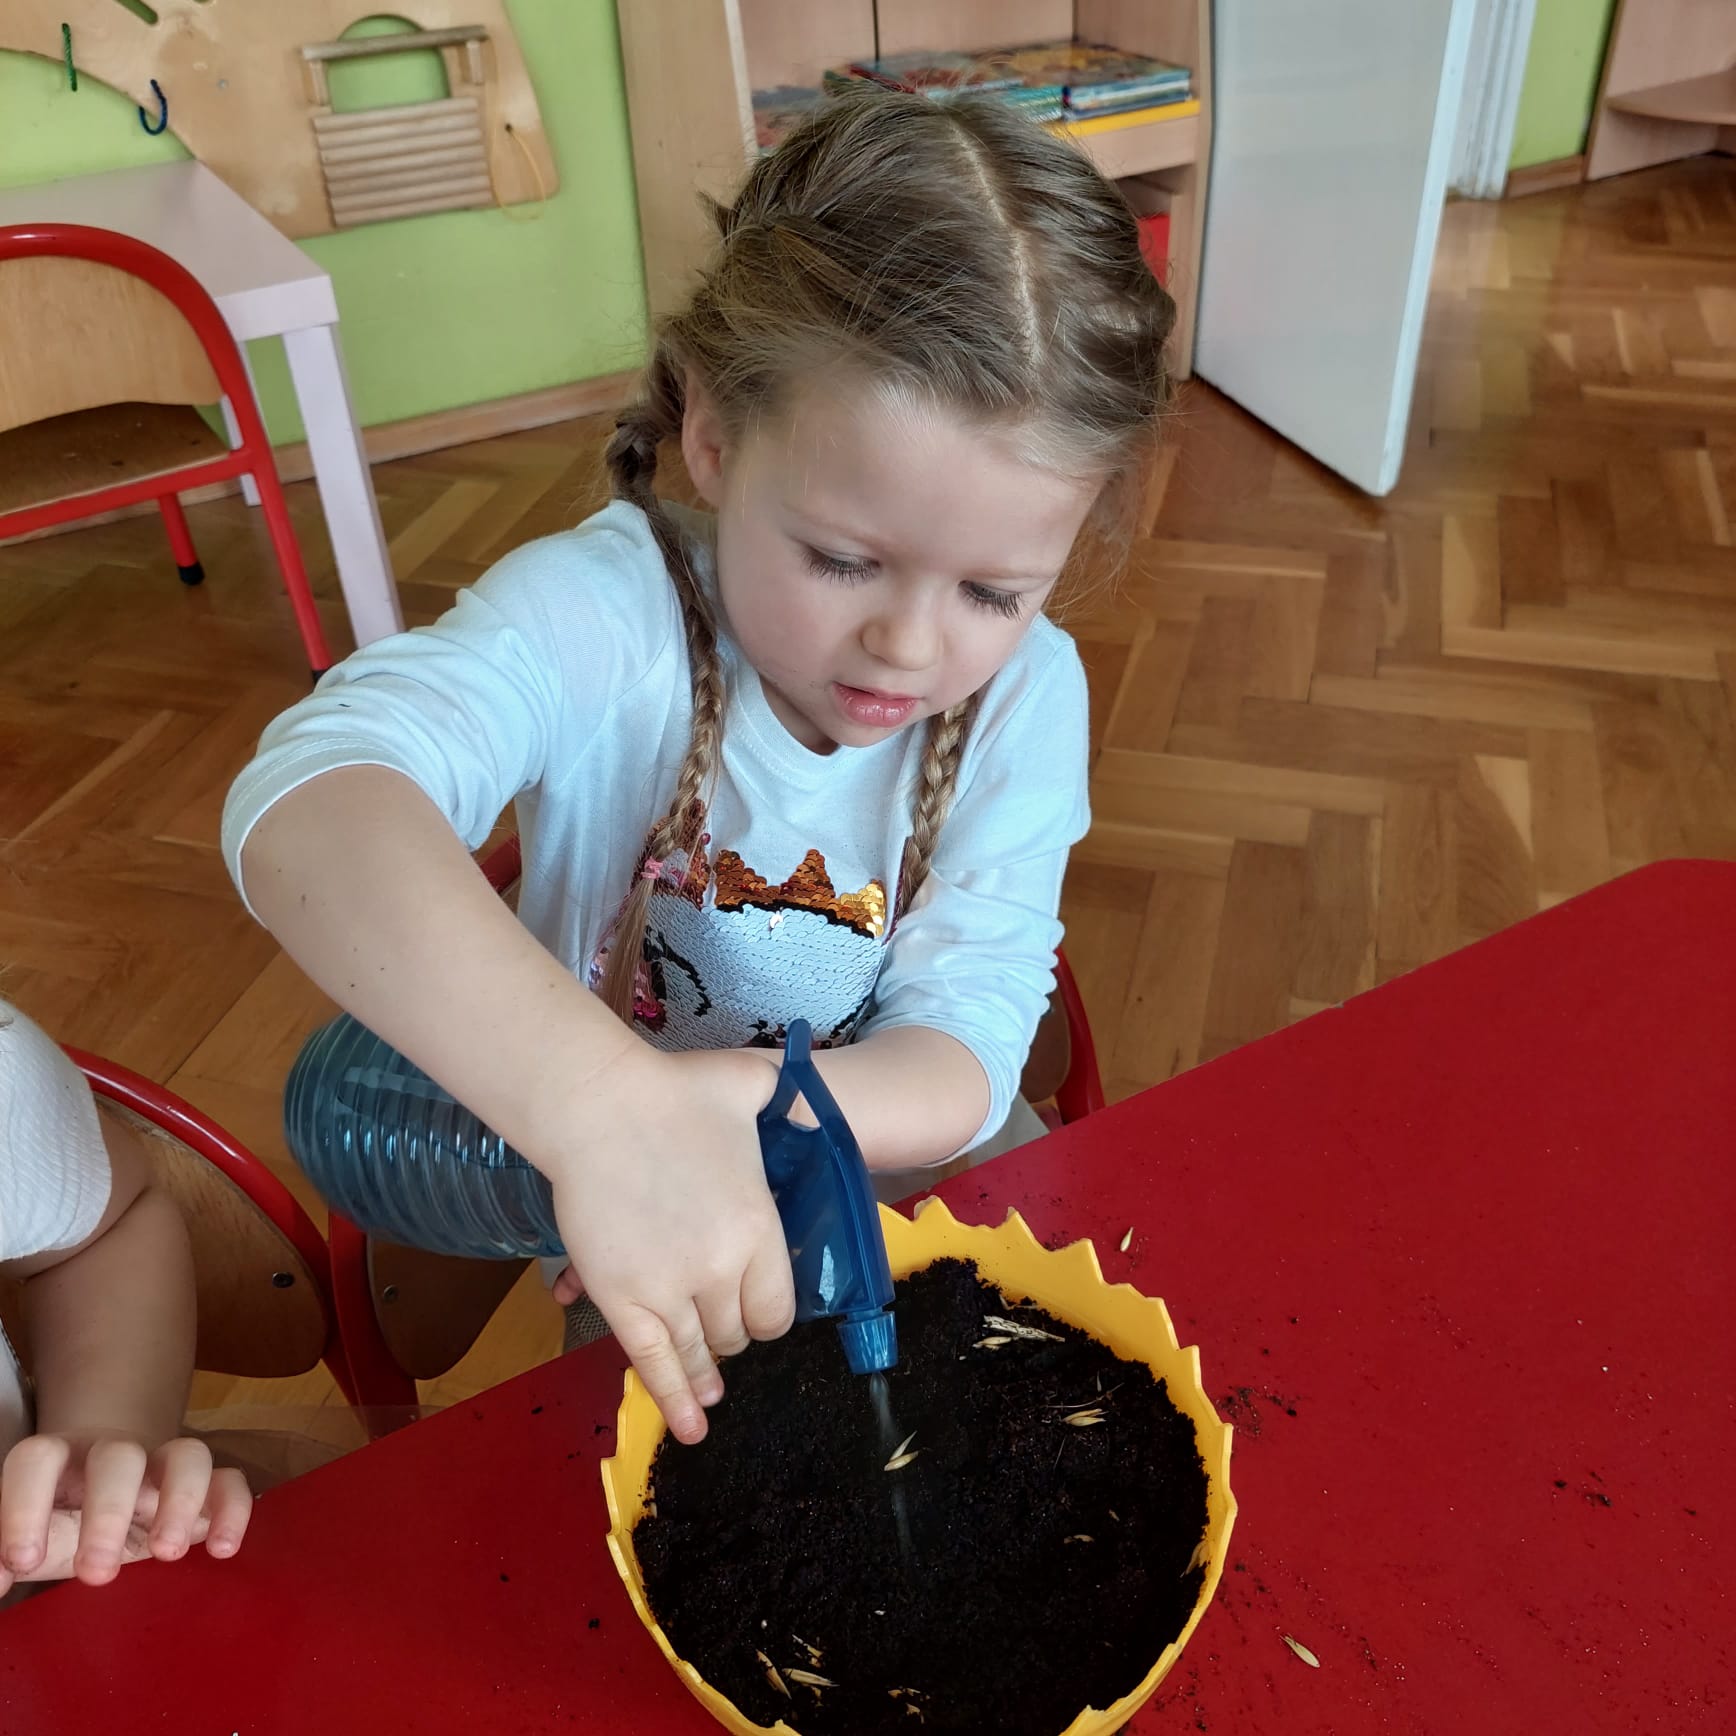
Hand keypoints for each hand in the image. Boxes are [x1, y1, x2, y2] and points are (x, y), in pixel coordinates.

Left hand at [0, 1432, 252, 1592]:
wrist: (118, 1484)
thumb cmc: (64, 1517)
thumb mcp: (29, 1536)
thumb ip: (4, 1553)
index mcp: (61, 1460)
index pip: (37, 1459)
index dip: (24, 1505)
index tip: (21, 1562)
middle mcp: (116, 1453)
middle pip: (117, 1457)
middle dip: (108, 1514)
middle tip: (95, 1574)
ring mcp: (166, 1464)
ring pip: (187, 1454)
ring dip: (180, 1501)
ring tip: (164, 1555)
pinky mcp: (208, 1484)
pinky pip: (231, 1481)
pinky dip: (233, 1510)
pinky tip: (221, 1548)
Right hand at [541, 1046, 793, 1445]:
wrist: (599, 1105)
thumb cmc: (676, 1092)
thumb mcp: (753, 1089)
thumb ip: (790, 1100)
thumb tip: (811, 1098)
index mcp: (759, 1230)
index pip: (777, 1307)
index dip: (767, 1313)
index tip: (758, 1308)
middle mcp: (721, 1270)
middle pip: (737, 1330)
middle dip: (732, 1330)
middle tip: (724, 1327)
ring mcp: (668, 1289)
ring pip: (698, 1350)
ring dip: (705, 1375)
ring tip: (712, 1396)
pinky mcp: (620, 1298)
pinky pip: (652, 1361)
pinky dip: (670, 1396)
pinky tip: (687, 1426)